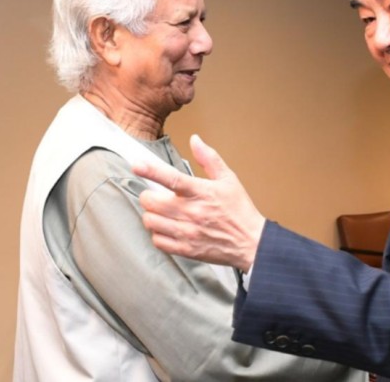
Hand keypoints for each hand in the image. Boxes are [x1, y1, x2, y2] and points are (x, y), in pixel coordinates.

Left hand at [133, 134, 265, 271]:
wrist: (251, 242)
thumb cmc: (240, 211)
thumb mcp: (228, 179)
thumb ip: (209, 158)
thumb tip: (195, 140)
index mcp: (201, 192)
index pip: (171, 178)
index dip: (151, 171)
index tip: (138, 165)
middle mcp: (192, 212)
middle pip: (152, 202)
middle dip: (148, 196)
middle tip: (154, 196)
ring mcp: (187, 232)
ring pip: (151, 222)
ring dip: (151, 215)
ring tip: (160, 213)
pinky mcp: (186, 248)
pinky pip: (158, 241)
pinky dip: (157, 234)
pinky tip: (166, 229)